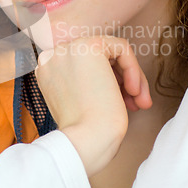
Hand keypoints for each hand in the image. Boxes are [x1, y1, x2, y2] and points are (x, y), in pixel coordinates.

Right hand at [35, 36, 151, 176]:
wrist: (86, 140)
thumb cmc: (86, 131)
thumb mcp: (79, 101)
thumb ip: (85, 82)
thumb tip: (111, 74)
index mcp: (47, 71)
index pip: (83, 66)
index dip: (108, 81)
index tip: (122, 101)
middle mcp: (53, 56)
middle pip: (98, 57)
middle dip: (121, 79)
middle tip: (135, 102)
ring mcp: (69, 49)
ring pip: (111, 52)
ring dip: (130, 77)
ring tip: (139, 102)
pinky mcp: (89, 46)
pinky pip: (121, 47)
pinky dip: (133, 69)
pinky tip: (134, 92)